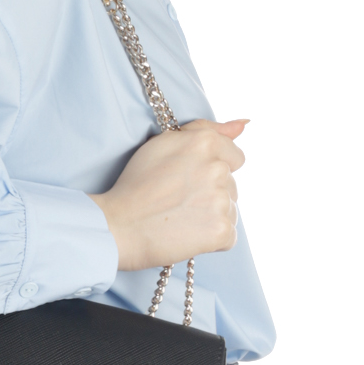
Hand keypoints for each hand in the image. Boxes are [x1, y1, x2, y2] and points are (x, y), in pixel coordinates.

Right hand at [89, 119, 246, 271]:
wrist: (119, 227)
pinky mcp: (221, 230)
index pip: (235, 158)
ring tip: (179, 219)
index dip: (211, 170)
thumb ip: (206, 129)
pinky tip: (187, 235)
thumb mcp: (164, 143)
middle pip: (231, 185)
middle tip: (176, 201)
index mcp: (205, 143)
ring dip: (211, 217)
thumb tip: (244, 124)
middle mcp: (218, 169)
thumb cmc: (135, 185)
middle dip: (211, 193)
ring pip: (230, 210)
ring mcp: (221, 200)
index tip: (188, 181)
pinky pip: (229, 236)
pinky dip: (211, 240)